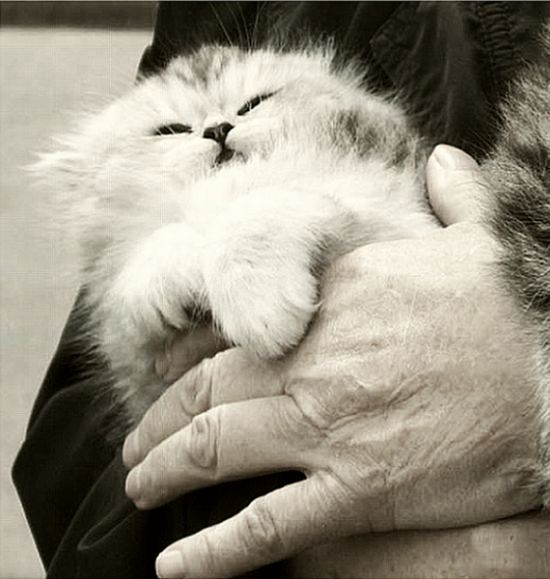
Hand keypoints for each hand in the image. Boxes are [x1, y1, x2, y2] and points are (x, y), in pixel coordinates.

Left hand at [123, 145, 541, 577]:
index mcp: (332, 303)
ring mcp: (327, 426)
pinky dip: (214, 550)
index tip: (173, 379)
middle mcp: (312, 362)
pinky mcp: (358, 489)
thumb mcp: (480, 242)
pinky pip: (267, 525)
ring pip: (216, 450)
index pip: (239, 332)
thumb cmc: (515, 312)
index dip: (193, 360)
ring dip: (167, 470)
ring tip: (140, 487)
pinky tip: (176, 565)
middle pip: (207, 394)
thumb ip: (454, 198)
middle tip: (137, 445)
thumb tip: (443, 158)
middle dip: (160, 422)